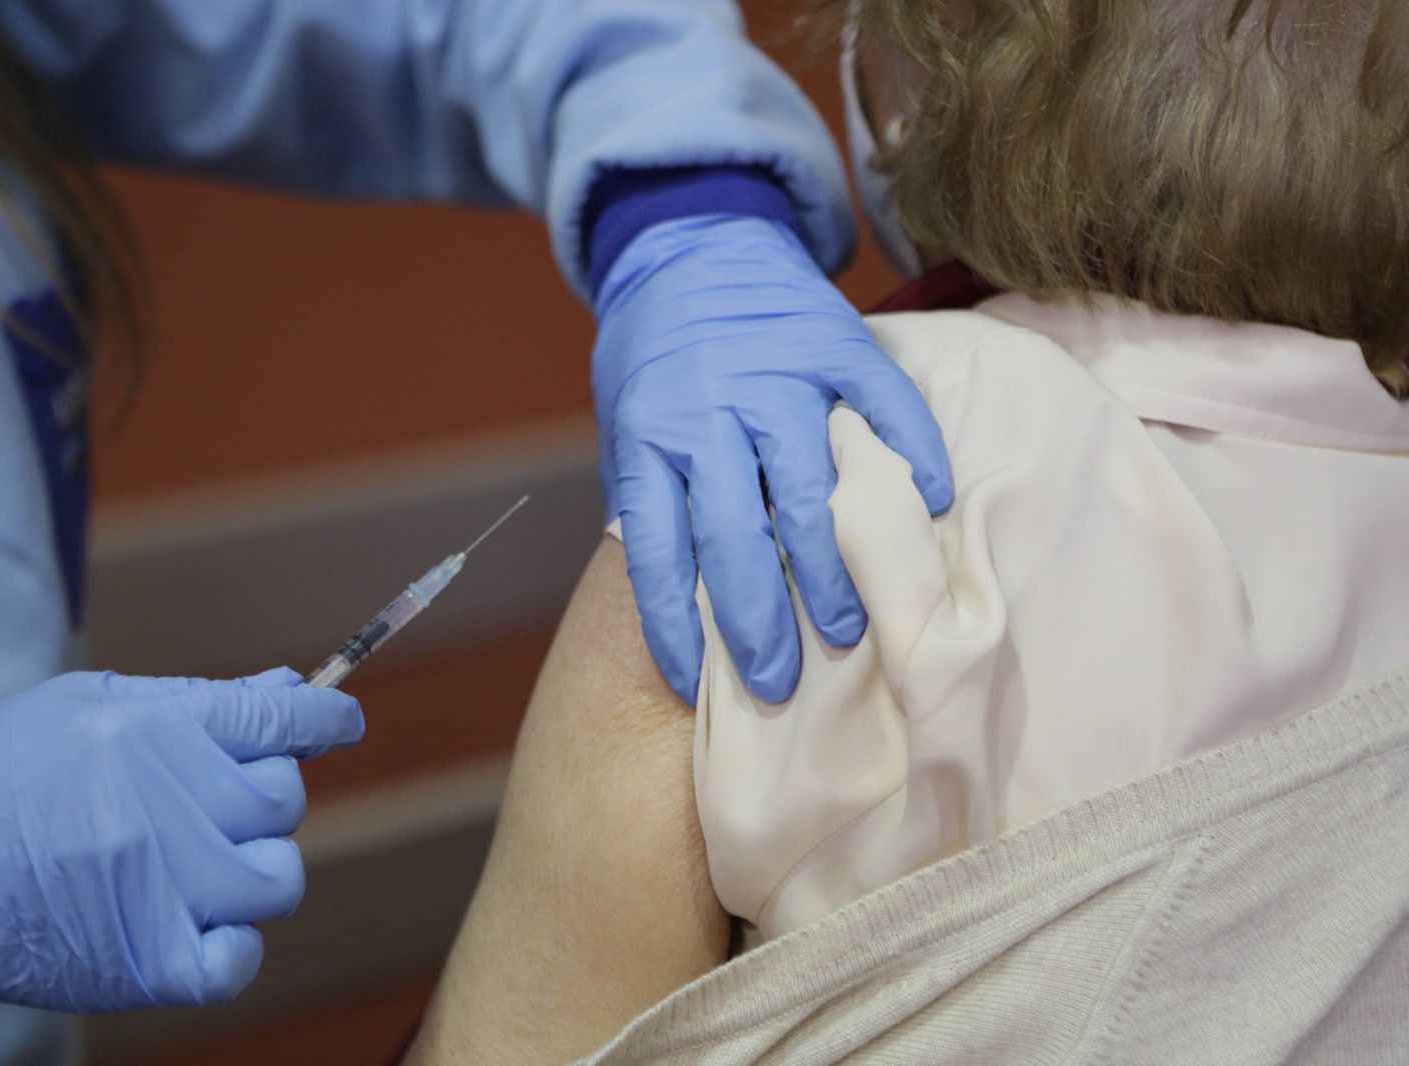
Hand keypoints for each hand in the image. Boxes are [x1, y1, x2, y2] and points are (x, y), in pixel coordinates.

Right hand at [0, 667, 362, 1010]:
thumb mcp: (88, 705)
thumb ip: (195, 701)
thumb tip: (288, 692)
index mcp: (157, 732)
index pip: (284, 722)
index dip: (327, 720)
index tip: (340, 723)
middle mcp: (171, 807)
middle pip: (284, 798)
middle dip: (261, 792)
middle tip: (209, 801)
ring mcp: (165, 889)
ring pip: (278, 876)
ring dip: (253, 867)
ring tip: (197, 862)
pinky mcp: (148, 961)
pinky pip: (241, 958)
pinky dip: (232, 943)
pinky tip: (198, 922)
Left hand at [593, 215, 951, 704]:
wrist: (691, 241)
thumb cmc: (656, 360)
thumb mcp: (626, 427)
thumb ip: (653, 498)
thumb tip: (683, 601)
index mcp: (651, 435)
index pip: (658, 549)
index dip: (677, 625)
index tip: (697, 683)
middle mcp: (710, 409)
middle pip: (736, 534)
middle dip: (759, 620)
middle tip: (780, 679)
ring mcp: (779, 375)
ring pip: (808, 486)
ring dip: (827, 568)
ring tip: (847, 627)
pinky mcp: (837, 342)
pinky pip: (883, 405)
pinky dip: (910, 454)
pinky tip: (928, 503)